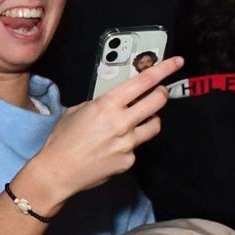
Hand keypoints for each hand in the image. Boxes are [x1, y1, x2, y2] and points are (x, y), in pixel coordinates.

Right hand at [16, 55, 182, 211]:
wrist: (57, 172)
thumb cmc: (62, 140)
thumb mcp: (77, 111)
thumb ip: (101, 104)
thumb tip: (116, 102)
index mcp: (108, 104)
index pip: (144, 81)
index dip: (164, 69)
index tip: (177, 62)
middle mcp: (122, 122)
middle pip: (158, 101)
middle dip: (161, 93)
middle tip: (157, 93)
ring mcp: (128, 143)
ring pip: (154, 125)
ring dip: (150, 119)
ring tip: (137, 122)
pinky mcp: (129, 160)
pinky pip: (137, 147)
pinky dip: (129, 144)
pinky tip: (112, 148)